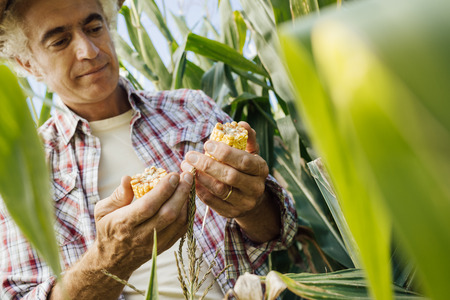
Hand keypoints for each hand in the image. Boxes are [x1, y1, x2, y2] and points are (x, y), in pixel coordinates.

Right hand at [93, 171, 192, 273]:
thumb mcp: (103, 211)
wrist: (112, 261)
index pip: (148, 206)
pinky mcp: (164, 246)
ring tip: (189, 185)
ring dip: (187, 202)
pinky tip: (187, 199)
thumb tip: (128, 178)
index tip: (173, 175)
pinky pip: (181, 229)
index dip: (163, 189)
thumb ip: (118, 195)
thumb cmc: (107, 229)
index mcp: (124, 223)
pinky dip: (188, 213)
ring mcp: (155, 243)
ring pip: (178, 222)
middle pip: (168, 214)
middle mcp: (141, 235)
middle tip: (187, 176)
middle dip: (181, 192)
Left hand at [181, 122, 279, 242]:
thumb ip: (246, 137)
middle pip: (230, 176)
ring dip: (200, 177)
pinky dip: (200, 191)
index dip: (224, 152)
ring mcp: (244, 203)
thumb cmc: (246, 169)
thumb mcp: (250, 152)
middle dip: (207, 165)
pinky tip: (191, 180)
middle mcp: (255, 188)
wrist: (252, 198)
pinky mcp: (232, 213)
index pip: (244, 161)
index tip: (206, 144)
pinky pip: (213, 203)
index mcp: (261, 169)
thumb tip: (240, 124)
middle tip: (190, 156)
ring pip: (220, 190)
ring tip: (187, 166)